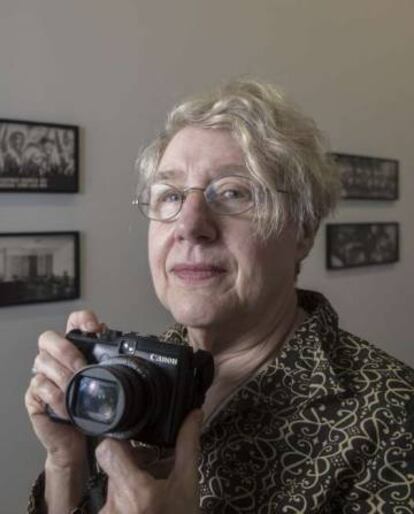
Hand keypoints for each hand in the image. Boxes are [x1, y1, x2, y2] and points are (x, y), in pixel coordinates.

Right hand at [25, 309, 103, 468]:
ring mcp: (42, 376)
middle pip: (48, 338)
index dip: (81, 319)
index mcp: (74, 350)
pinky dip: (56, 397)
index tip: (94, 327)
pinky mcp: (34, 395)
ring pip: (43, 362)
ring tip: (77, 390)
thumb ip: (108, 362)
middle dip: (67, 351)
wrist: (80, 442)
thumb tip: (119, 343)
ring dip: (63, 376)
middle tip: (82, 367)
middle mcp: (55, 359)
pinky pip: (40, 387)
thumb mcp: (105, 384)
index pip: (73, 323)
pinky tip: (68, 407)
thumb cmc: (92, 409)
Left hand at [96, 409, 202, 513]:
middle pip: (113, 464)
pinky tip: (145, 505)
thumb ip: (187, 446)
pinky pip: (111, 500)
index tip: (135, 440)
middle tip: (153, 465)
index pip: (107, 450)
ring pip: (112, 482)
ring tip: (153, 489)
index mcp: (136, 490)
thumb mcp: (188, 485)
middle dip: (132, 460)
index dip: (118, 440)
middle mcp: (115, 503)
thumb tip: (194, 412)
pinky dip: (126, 498)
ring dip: (130, 479)